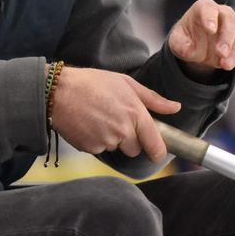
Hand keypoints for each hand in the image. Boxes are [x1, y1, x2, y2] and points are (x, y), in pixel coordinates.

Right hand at [51, 66, 180, 162]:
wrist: (58, 91)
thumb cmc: (93, 83)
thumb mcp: (126, 83)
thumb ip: (153, 99)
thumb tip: (176, 108)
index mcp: (135, 113)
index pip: (155, 144)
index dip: (158, 151)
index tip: (157, 153)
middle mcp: (123, 130)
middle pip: (135, 149)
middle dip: (129, 139)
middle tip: (116, 119)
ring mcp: (106, 140)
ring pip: (116, 148)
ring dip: (111, 138)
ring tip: (99, 117)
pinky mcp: (91, 148)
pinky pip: (100, 149)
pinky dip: (96, 140)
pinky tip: (88, 124)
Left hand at [167, 0, 234, 74]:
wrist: (199, 46)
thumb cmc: (187, 38)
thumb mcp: (177, 41)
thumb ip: (180, 45)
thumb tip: (190, 50)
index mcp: (204, 9)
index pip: (208, 8)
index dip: (210, 17)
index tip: (210, 29)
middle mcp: (224, 14)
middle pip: (231, 21)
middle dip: (227, 37)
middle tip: (221, 53)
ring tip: (226, 65)